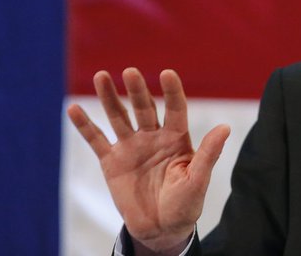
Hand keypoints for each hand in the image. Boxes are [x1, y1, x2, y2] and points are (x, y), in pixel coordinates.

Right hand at [67, 68, 229, 254]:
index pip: (175, 109)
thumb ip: (208, 153)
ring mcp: (131, 146)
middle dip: (137, 90)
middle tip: (131, 72)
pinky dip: (84, 125)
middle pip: (144, 107)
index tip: (167, 73)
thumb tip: (226, 127)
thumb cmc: (185, 204)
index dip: (172, 92)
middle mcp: (152, 136)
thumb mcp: (198, 180)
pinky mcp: (111, 161)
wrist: (160, 228)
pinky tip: (74, 109)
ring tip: (102, 76)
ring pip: (118, 116)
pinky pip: (96, 140)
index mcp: (176, 138)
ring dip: (109, 97)